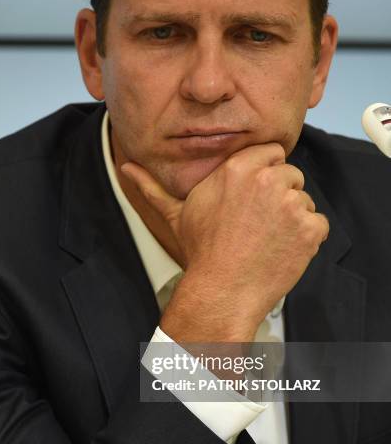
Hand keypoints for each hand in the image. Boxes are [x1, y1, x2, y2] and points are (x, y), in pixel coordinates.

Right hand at [122, 143, 328, 341]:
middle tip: (259, 224)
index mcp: (238, 169)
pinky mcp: (309, 228)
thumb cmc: (201, 253)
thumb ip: (153, 187)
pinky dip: (306, 239)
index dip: (265, 174)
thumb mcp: (177, 214)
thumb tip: (125, 167)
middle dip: (279, 196)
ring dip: (292, 218)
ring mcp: (291, 204)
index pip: (271, 153)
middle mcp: (267, 180)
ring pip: (304, 200)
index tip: (255, 197)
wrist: (222, 291)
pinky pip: (318, 225)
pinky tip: (281, 250)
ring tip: (266, 240)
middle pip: (290, 175)